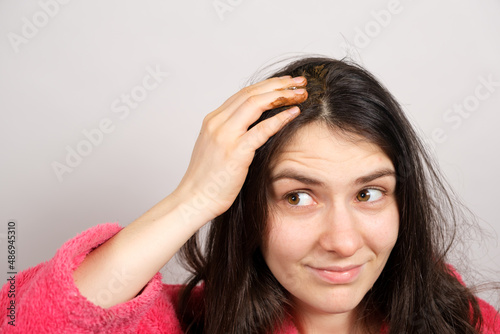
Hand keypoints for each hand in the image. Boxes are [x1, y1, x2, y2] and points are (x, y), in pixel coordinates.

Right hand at [174, 75, 307, 221]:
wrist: (194, 200)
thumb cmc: (207, 180)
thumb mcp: (217, 148)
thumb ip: (232, 134)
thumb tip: (254, 126)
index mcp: (213, 120)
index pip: (243, 93)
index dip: (267, 85)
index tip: (286, 83)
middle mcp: (217, 123)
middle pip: (251, 93)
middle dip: (278, 84)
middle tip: (300, 81)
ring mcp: (225, 136)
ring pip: (256, 103)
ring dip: (282, 95)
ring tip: (301, 93)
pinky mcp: (235, 152)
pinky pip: (262, 129)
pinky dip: (280, 118)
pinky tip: (294, 112)